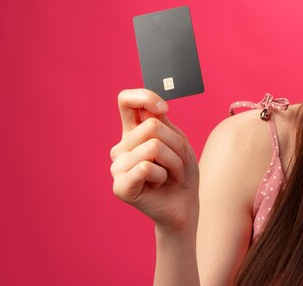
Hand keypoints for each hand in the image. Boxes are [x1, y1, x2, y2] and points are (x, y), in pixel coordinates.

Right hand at [110, 89, 199, 230]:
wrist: (184, 204)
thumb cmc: (181, 172)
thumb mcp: (177, 140)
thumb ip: (161, 122)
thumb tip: (151, 110)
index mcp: (132, 132)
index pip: (126, 100)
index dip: (145, 97)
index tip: (164, 110)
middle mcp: (121, 147)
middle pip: (152, 127)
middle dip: (176, 145)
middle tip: (178, 162)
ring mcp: (118, 167)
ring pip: (153, 147)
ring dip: (174, 162)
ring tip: (171, 175)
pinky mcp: (120, 187)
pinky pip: (147, 167)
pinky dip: (163, 175)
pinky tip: (160, 184)